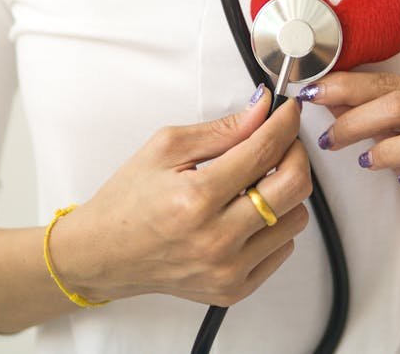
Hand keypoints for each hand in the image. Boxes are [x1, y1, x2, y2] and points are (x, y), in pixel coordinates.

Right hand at [48, 85, 312, 306]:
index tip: (288, 112)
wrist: (103, 254)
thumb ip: (221, 129)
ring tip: (257, 182)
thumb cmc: (128, 201)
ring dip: (285, 192)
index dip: (284, 124)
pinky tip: (247, 214)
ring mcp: (228, 268)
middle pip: (294, 186)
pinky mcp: (235, 288)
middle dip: (296, 153)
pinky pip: (283, 249)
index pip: (264, 150)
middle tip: (282, 142)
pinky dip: (275, 225)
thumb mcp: (166, 148)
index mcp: (196, 197)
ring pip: (296, 218)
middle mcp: (217, 238)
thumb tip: (262, 110)